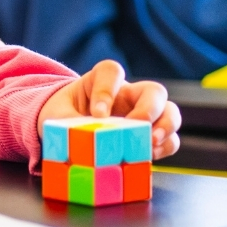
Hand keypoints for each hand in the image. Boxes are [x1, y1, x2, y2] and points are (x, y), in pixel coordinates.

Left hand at [37, 59, 180, 159]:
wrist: (65, 129)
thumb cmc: (62, 115)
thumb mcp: (57, 116)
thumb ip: (68, 125)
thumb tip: (80, 142)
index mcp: (100, 80)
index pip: (110, 72)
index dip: (107, 90)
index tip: (97, 114)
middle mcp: (127, 95)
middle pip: (153, 90)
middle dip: (148, 108)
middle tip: (136, 126)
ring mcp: (142, 114)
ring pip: (169, 111)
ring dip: (165, 126)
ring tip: (151, 142)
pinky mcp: (148, 137)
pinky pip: (170, 139)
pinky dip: (165, 146)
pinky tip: (151, 155)